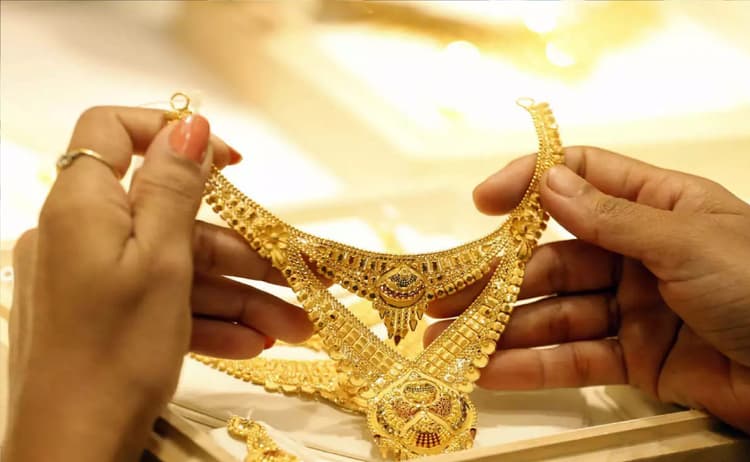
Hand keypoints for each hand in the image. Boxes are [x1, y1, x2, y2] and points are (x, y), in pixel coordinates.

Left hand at [6, 107, 311, 460]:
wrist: (71, 450)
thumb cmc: (113, 353)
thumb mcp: (160, 261)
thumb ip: (174, 187)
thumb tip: (188, 122)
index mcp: (83, 206)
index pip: (113, 131)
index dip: (172, 133)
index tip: (229, 162)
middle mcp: (82, 235)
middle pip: (170, 218)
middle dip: (240, 250)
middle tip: (298, 275)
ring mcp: (93, 279)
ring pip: (176, 267)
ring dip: (238, 295)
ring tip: (293, 327)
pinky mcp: (103, 315)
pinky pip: (162, 300)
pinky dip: (206, 317)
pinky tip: (254, 342)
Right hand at [426, 146, 749, 431]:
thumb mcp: (689, 242)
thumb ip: (613, 217)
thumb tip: (549, 182)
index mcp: (657, 207)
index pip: (581, 179)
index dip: (529, 185)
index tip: (483, 203)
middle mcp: (638, 252)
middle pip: (553, 257)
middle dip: (497, 277)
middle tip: (442, 293)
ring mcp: (633, 307)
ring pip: (556, 312)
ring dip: (503, 327)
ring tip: (448, 341)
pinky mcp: (636, 359)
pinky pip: (575, 358)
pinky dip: (534, 365)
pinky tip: (491, 370)